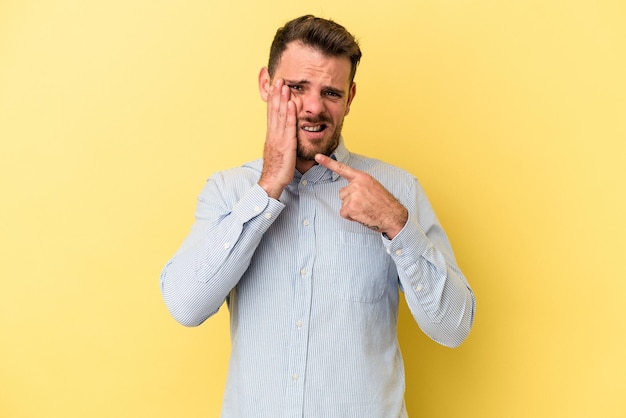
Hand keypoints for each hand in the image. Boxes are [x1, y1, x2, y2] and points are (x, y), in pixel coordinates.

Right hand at [258, 78, 296, 199]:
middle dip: (277, 95)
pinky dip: (289, 114)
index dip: (273, 100)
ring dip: (282, 100)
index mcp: (271, 136)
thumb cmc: (276, 170)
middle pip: (274, 111)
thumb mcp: (278, 152)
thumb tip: (284, 136)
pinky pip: (288, 127)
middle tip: (279, 79)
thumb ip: (281, 142)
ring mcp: (279, 139)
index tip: (275, 88)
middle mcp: (273, 135)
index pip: (272, 114)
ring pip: (280, 116)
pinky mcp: (286, 145)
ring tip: (285, 86)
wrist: (271, 182)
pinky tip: (291, 104)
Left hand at [315, 154, 408, 238]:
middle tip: (365, 204)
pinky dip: (351, 217)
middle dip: (350, 200)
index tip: (317, 157)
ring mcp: (353, 196)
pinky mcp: (351, 208)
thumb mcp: (373, 186)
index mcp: (362, 177)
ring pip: (343, 204)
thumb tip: (349, 189)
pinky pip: (344, 213)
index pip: (342, 168)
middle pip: (342, 193)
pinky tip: (362, 215)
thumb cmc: (385, 203)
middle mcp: (356, 184)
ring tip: (365, 209)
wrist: (393, 216)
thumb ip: (360, 184)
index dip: (328, 162)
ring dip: (351, 209)